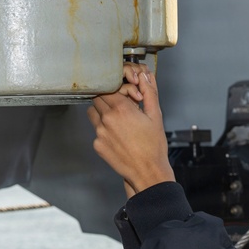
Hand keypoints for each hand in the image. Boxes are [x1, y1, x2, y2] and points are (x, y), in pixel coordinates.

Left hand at [88, 63, 174, 195]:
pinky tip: (118, 137)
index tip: (125, 95)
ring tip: (118, 121)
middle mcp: (106, 119)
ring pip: (93, 113)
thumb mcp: (155, 116)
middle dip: (108, 99)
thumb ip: (149, 93)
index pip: (108, 87)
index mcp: (121, 109)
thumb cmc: (154, 146)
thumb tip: (146, 76)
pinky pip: (96, 130)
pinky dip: (104, 130)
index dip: (117, 89)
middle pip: (98, 98)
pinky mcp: (97, 145)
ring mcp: (99, 133)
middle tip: (121, 106)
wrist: (147, 172)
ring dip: (102, 112)